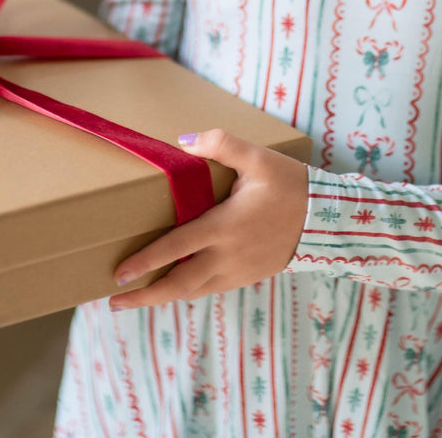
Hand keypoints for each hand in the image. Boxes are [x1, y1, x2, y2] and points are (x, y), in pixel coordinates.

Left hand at [111, 129, 308, 308]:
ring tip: (136, 297)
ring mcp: (237, 271)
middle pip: (178, 285)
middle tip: (114, 300)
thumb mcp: (258, 157)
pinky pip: (210, 289)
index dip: (145, 262)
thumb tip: (183, 141)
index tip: (118, 272)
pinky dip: (188, 291)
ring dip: (162, 297)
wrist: (327, 220)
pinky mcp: (246, 277)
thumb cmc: (290, 185)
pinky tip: (176, 286)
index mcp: (224, 227)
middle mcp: (227, 256)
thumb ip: (221, 144)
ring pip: (193, 292)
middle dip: (144, 295)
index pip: (176, 248)